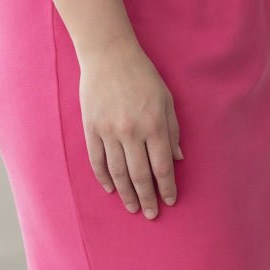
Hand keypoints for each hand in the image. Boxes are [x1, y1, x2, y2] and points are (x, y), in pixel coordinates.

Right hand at [78, 39, 181, 218]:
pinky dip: (104, 178)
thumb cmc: (143, 75)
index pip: (162, 167)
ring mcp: (108, 131)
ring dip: (126, 193)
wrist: (108, 55)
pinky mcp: (91, 128)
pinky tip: (111, 189)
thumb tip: (177, 159)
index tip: (170, 201)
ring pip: (118, 172)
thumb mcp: (166, 99)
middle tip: (151, 214)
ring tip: (132, 207)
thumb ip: (173, 130)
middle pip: (140, 176)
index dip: (166, 188)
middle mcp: (131, 132)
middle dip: (147, 198)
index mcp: (154, 125)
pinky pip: (97, 160)